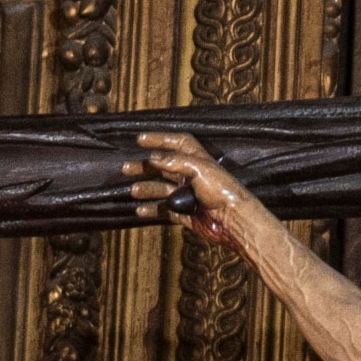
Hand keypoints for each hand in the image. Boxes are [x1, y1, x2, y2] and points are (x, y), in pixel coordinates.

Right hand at [123, 130, 253, 245]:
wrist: (234, 221)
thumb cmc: (224, 192)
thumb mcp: (201, 169)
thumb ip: (176, 161)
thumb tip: (154, 159)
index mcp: (197, 160)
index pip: (177, 143)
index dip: (159, 139)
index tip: (141, 139)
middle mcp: (192, 176)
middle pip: (163, 167)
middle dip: (145, 167)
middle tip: (127, 168)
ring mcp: (188, 196)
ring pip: (162, 189)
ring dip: (146, 188)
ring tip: (133, 190)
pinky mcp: (187, 214)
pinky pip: (166, 211)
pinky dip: (153, 210)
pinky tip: (141, 210)